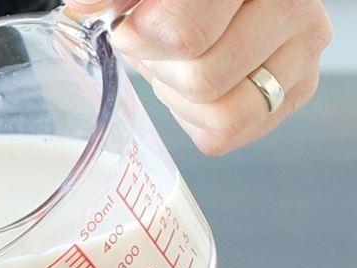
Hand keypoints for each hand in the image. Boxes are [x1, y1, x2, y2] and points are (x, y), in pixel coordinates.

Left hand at [66, 0, 332, 154]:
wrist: (216, 1)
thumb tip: (85, 6)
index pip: (184, 34)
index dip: (140, 40)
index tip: (125, 29)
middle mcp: (291, 5)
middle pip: (202, 78)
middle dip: (163, 69)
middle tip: (157, 48)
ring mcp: (304, 49)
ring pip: (223, 113)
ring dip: (183, 98)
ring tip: (180, 66)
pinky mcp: (298, 88)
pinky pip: (230, 132)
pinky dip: (199, 118)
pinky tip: (198, 85)